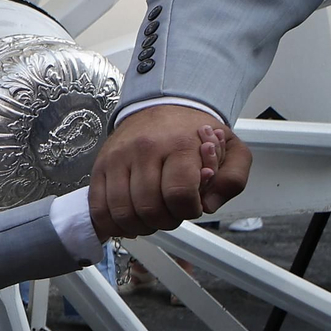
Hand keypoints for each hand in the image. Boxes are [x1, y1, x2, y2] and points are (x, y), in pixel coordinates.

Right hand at [89, 105, 251, 239]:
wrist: (162, 105)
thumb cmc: (194, 132)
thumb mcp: (230, 148)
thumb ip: (232, 179)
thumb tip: (209, 206)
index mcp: (179, 144)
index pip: (179, 195)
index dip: (188, 211)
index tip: (192, 205)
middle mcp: (144, 149)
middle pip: (149, 208)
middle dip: (165, 221)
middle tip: (173, 212)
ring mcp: (117, 158)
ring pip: (122, 212)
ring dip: (140, 225)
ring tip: (152, 216)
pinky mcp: (100, 166)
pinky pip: (98, 207)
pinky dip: (112, 223)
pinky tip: (128, 220)